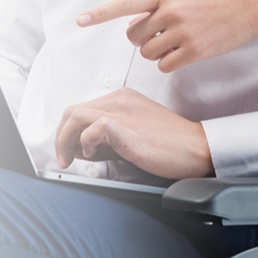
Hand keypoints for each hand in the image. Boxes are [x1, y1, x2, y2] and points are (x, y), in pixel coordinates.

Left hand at [54, 88, 213, 178]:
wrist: (196, 148)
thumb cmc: (168, 144)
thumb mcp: (130, 135)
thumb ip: (103, 139)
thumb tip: (76, 149)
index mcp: (121, 98)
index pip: (80, 109)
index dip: (67, 131)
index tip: (67, 151)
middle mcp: (120, 100)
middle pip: (73, 111)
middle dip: (60, 136)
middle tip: (63, 158)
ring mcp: (124, 113)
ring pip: (77, 116)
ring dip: (65, 140)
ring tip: (70, 159)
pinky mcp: (128, 129)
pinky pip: (94, 128)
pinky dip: (85, 142)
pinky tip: (92, 155)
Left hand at [75, 0, 257, 72]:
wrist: (247, 6)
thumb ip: (156, 7)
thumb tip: (132, 27)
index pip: (126, 4)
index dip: (101, 13)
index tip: (80, 20)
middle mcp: (170, 11)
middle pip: (133, 36)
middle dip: (140, 40)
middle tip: (158, 36)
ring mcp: (182, 32)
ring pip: (147, 53)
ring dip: (155, 53)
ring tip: (174, 43)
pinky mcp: (194, 51)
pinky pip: (164, 65)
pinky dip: (168, 63)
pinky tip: (182, 54)